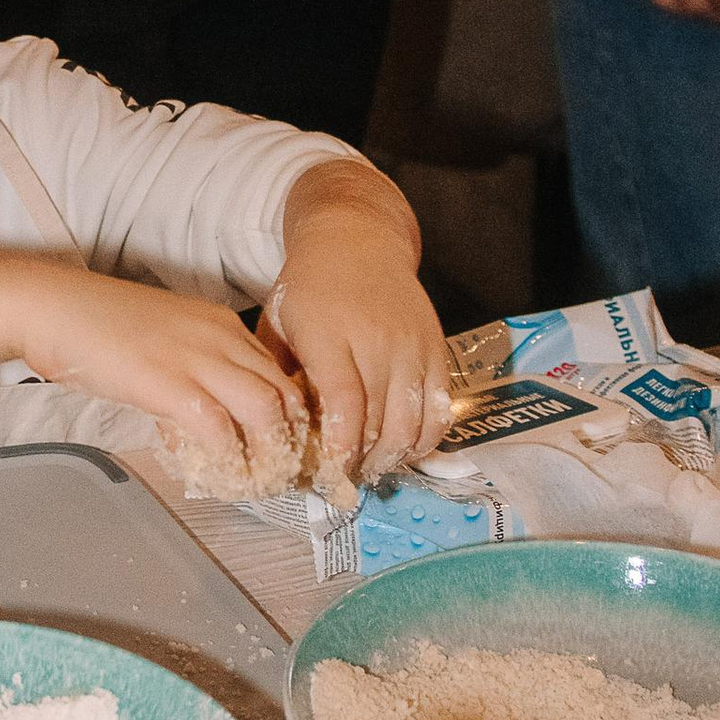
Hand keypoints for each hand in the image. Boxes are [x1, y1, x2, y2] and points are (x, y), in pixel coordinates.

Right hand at [20, 269, 306, 481]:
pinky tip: (219, 478)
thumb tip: (203, 421)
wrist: (52, 307)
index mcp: (222, 324)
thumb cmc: (95, 324)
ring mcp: (196, 358)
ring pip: (265, 410)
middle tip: (279, 475)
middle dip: (291, 440)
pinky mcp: (169, 384)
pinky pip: (219, 429)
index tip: (282, 449)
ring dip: (268, 454)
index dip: (288, 417)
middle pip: (285, 393)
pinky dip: (227, 460)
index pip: (280, 373)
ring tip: (257, 484)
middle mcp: (221, 337)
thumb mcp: (162, 339)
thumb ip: (190, 372)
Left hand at [265, 174, 448, 474]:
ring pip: (413, 421)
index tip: (330, 472)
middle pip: (380, 421)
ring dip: (395, 457)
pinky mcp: (438, 349)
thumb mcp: (279, 323)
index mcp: (330, 335)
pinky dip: (426, 438)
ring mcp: (412, 346)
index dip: (341, 448)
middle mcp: (376, 341)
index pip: (345, 405)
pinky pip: (441, 408)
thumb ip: (279, 375)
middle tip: (347, 480)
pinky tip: (405, 449)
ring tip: (375, 468)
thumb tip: (280, 433)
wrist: (357, 239)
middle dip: (364, 461)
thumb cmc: (308, 287)